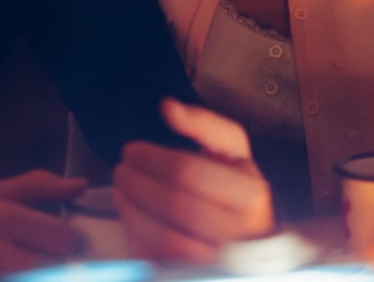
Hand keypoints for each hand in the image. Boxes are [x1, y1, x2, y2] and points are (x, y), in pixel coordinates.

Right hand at [0, 169, 87, 281]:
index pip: (63, 237)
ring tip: (24, 267)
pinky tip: (8, 274)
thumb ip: (37, 186)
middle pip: (55, 270)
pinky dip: (17, 280)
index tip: (58, 244)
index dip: (67, 243)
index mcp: (2, 217)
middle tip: (40, 260)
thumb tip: (81, 185)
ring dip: (37, 274)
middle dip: (55, 268)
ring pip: (37, 278)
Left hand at [112, 98, 273, 263]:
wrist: (252, 232)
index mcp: (250, 193)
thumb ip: (203, 122)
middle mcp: (238, 231)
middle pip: (175, 204)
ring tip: (121, 189)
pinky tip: (130, 213)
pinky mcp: (196, 275)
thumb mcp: (232, 147)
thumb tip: (169, 108)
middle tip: (121, 169)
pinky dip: (137, 235)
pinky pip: (158, 259)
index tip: (132, 149)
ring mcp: (218, 259)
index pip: (189, 172)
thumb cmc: (237, 185)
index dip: (153, 158)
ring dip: (132, 210)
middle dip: (138, 183)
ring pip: (165, 238)